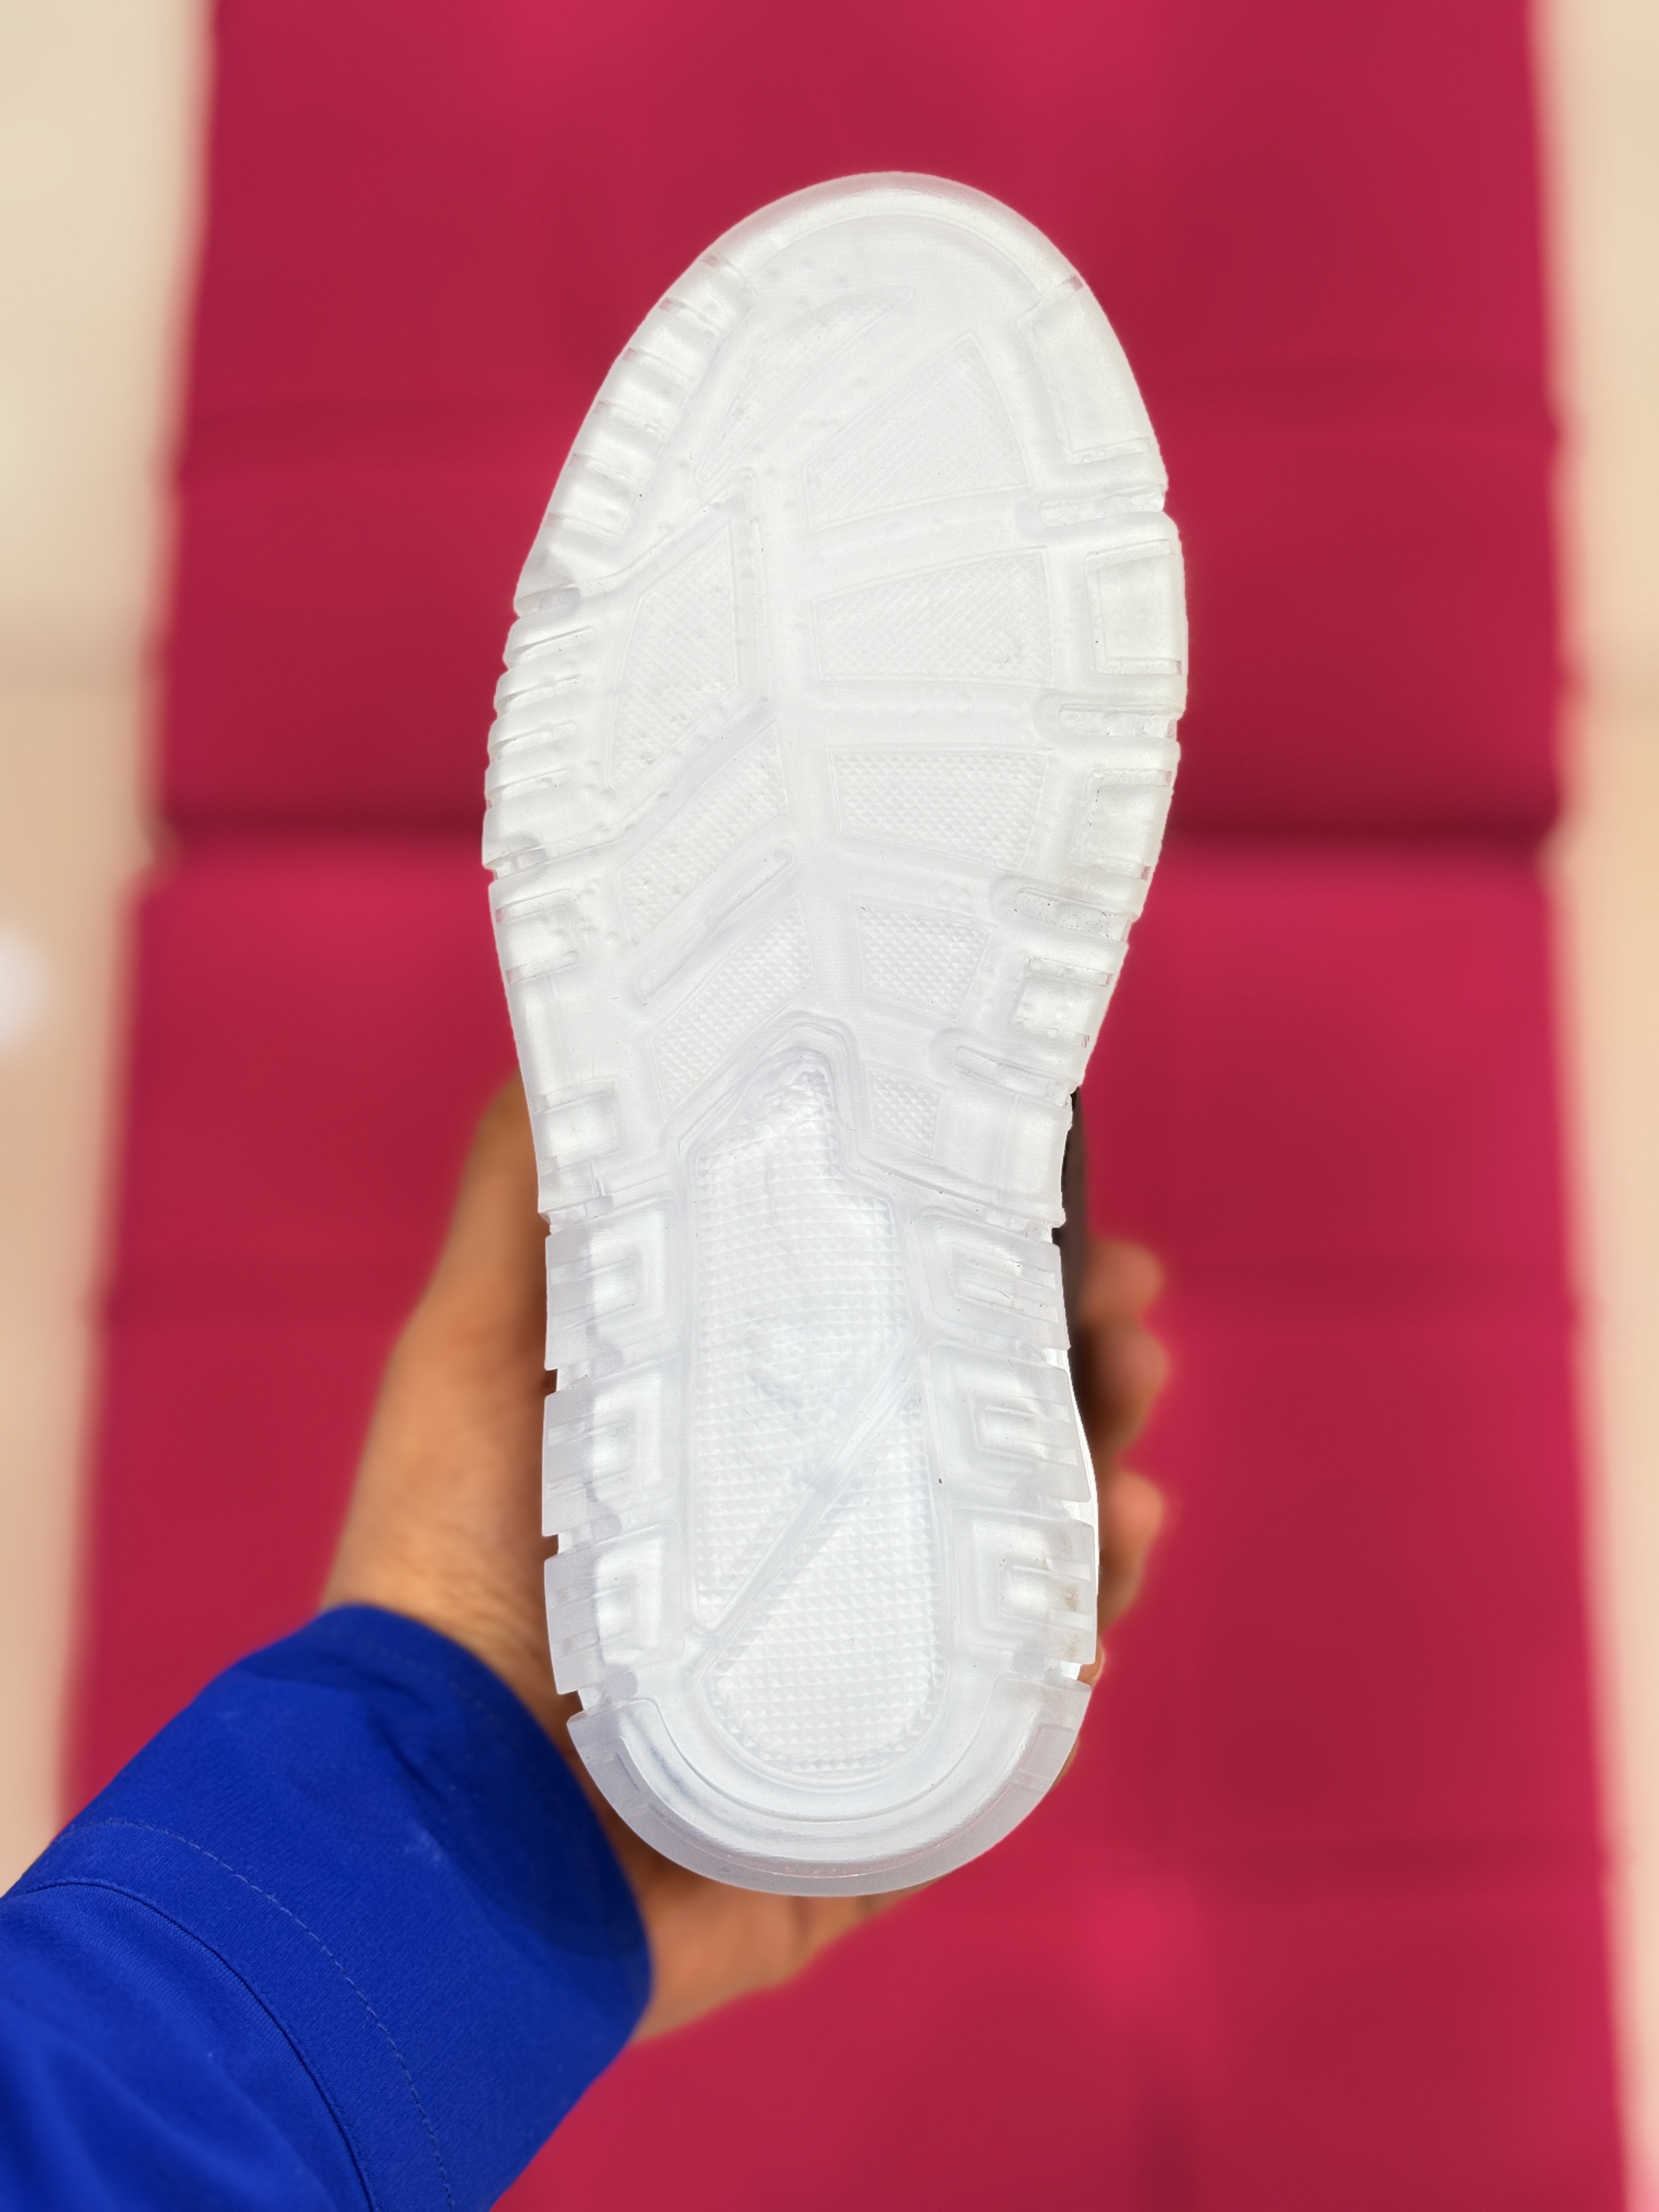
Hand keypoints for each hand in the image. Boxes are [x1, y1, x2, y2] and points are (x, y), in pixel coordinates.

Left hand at [324, 1077, 1166, 2035]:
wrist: (431, 1817)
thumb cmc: (440, 1578)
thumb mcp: (474, 1358)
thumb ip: (523, 1214)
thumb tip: (557, 1058)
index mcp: (750, 1455)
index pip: (902, 1348)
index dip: (991, 1283)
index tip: (1060, 1215)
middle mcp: (818, 1556)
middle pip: (988, 1451)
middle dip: (1077, 1377)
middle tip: (1128, 1318)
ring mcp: (863, 1676)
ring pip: (1025, 1575)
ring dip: (1100, 1498)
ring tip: (1135, 1453)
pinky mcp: (886, 1796)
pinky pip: (1014, 1724)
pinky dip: (1073, 1650)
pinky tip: (1104, 1589)